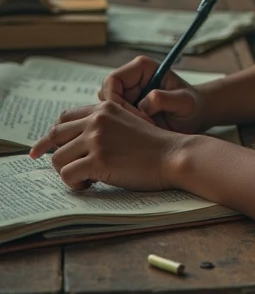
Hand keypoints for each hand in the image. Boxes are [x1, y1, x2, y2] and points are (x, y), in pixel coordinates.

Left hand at [28, 101, 181, 190]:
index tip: (43, 146)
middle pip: (56, 135)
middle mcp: (97, 120)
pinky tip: (89, 185)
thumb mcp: (128, 123)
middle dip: (46, 150)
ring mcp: (97, 139)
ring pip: (58, 157)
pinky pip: (67, 174)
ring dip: (67, 171)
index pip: (66, 117)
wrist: (173, 155)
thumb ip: (105, 126)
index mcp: (105, 108)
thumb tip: (77, 142)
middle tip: (43, 161)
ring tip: (85, 178)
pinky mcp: (98, 160)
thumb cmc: (154, 146)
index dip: (53, 133)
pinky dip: (74, 184)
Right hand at [98, 55, 207, 133]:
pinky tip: (140, 134)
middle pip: (105, 94)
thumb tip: (143, 104)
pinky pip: (113, 118)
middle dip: (118, 113)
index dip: (117, 100)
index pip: (113, 80)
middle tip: (139, 127)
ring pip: (106, 108)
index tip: (136, 117)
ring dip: (119, 122)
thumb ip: (164, 99)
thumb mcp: (184, 102)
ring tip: (143, 129)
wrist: (195, 117)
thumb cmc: (192, 106)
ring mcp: (127, 94)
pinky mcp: (126, 108)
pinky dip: (122, 128)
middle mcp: (131, 78)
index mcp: (142, 68)